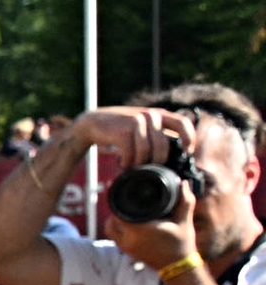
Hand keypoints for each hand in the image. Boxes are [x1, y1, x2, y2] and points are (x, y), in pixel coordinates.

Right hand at [68, 106, 197, 166]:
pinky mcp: (123, 130)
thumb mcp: (144, 127)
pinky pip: (131, 152)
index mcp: (160, 114)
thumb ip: (159, 136)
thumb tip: (178, 157)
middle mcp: (150, 115)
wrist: (96, 122)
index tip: (186, 153)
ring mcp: (137, 121)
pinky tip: (123, 164)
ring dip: (140, 164)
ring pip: (146, 151)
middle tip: (150, 170)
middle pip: (163, 145)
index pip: (183, 123)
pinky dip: (127, 163)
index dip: (188, 139)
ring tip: (133, 168)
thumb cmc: (123, 130)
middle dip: (157, 161)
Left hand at [104, 179, 197, 270]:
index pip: (118, 211)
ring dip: (114, 217)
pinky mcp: (127, 251)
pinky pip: (113, 236)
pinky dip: (115, 227)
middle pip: (112, 218)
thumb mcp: (184, 221)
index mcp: (140, 229)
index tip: (117, 187)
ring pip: (109, 227)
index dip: (116, 198)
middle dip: (116, 206)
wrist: (178, 267)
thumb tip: (184, 183)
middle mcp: (129, 239)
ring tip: (122, 207)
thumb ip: (185, 201)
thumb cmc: (182, 244)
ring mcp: (126, 247)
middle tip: (121, 196)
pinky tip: (123, 219)